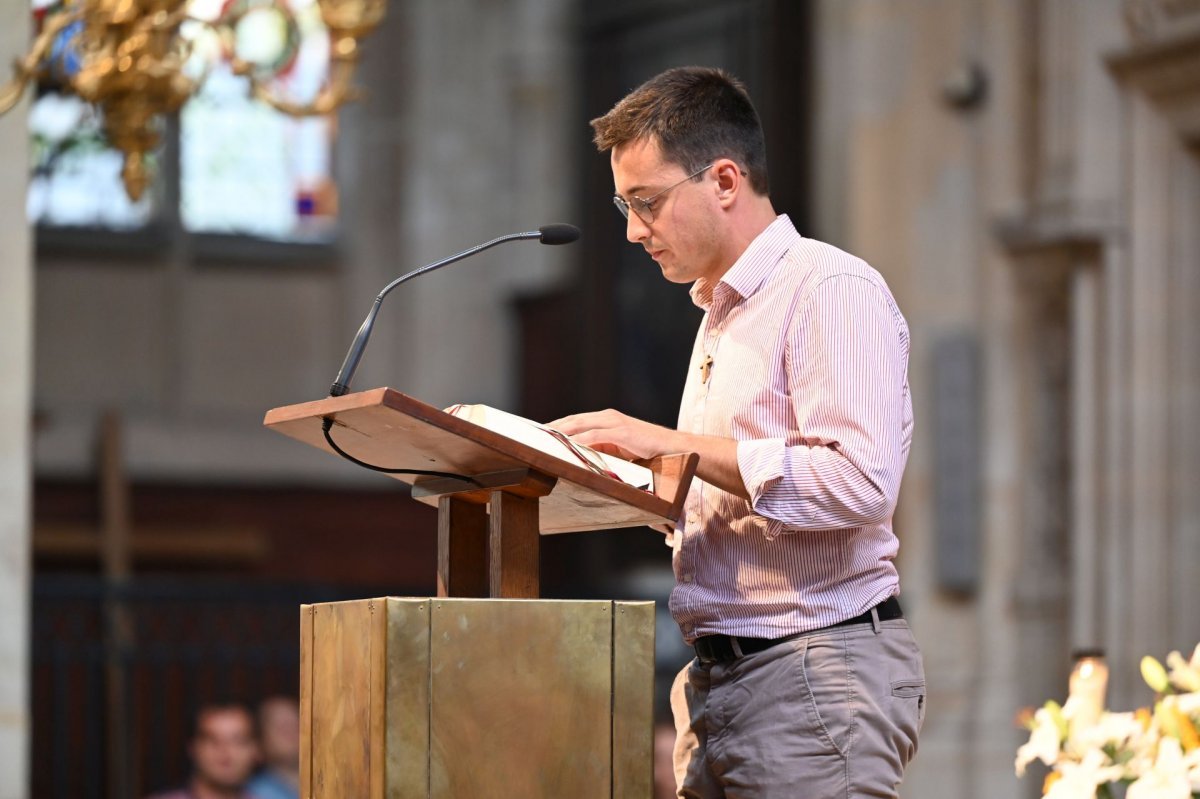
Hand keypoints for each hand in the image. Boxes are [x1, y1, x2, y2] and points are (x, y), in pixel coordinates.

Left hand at [546, 409, 677, 461]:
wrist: (673, 447)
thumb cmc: (647, 450)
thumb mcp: (619, 449)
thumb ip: (602, 448)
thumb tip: (582, 457)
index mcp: (606, 419)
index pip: (576, 420)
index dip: (558, 425)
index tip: (541, 433)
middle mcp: (608, 416)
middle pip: (573, 419)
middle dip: (553, 427)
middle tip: (535, 434)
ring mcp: (615, 422)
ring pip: (580, 424)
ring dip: (561, 432)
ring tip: (545, 439)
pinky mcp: (622, 431)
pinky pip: (595, 435)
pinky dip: (580, 440)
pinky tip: (568, 446)